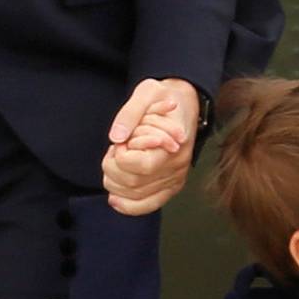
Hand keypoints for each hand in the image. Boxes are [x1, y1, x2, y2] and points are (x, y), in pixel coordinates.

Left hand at [104, 77, 199, 216]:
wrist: (185, 104)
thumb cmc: (164, 98)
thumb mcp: (147, 92)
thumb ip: (129, 114)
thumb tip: (116, 138)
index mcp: (174, 146)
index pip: (141, 166)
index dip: (122, 156)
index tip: (121, 141)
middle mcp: (176, 169)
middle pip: (133, 183)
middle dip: (113, 167)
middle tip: (117, 149)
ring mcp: (174, 180)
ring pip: (135, 195)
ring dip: (115, 181)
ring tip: (119, 161)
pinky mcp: (169, 187)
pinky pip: (147, 205)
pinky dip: (128, 206)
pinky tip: (114, 198)